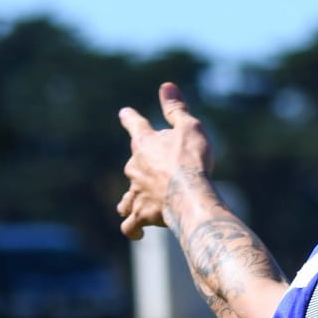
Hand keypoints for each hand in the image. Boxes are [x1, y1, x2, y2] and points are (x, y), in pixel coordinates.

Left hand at [116, 82, 212, 236]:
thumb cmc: (192, 159)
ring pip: (126, 198)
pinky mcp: (141, 214)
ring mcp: (135, 192)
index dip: (130, 118)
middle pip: (133, 165)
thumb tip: (166, 86)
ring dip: (129, 202)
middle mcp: (134, 167)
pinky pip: (130, 225)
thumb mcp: (189, 127)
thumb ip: (176, 109)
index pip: (134, 125)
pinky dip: (133, 228)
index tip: (125, 114)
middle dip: (142, 169)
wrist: (190, 194)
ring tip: (134, 207)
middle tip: (161, 174)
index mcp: (145, 143)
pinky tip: (137, 232)